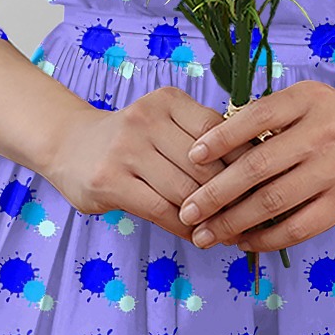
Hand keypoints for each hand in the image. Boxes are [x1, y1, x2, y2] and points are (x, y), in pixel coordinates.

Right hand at [43, 85, 254, 242]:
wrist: (70, 144)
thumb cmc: (133, 137)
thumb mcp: (165, 121)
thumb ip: (202, 137)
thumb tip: (256, 166)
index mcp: (168, 100)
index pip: (219, 133)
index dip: (244, 162)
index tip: (264, 184)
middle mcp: (146, 118)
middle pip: (205, 165)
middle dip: (232, 195)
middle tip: (254, 216)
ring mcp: (126, 149)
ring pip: (186, 190)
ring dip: (211, 216)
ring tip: (230, 230)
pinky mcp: (110, 181)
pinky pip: (162, 210)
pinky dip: (185, 227)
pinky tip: (197, 234)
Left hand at [176, 80, 334, 252]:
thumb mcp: (316, 102)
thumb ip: (276, 118)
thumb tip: (219, 145)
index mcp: (306, 100)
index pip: (252, 119)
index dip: (218, 140)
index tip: (191, 159)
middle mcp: (320, 131)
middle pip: (255, 166)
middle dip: (214, 193)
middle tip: (188, 211)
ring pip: (271, 201)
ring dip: (233, 222)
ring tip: (207, 234)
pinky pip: (297, 226)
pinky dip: (266, 238)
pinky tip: (245, 242)